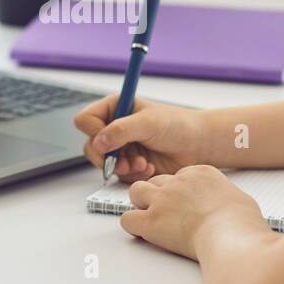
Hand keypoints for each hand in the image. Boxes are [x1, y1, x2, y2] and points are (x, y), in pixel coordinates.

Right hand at [73, 93, 208, 182]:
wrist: (197, 145)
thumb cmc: (178, 126)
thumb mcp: (149, 122)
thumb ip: (122, 130)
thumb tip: (98, 142)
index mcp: (115, 108)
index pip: (86, 120)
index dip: (94, 132)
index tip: (109, 140)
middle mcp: (114, 127)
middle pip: (90, 146)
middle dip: (108, 157)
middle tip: (124, 162)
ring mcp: (121, 147)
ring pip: (104, 163)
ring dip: (123, 167)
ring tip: (143, 164)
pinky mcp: (129, 164)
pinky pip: (118, 175)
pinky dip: (132, 175)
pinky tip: (149, 168)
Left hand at [121, 164, 264, 260]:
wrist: (230, 235)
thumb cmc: (241, 223)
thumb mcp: (240, 200)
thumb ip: (226, 199)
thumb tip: (228, 207)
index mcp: (200, 173)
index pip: (179, 175)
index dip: (179, 191)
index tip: (184, 205)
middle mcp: (178, 182)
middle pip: (156, 181)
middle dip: (158, 195)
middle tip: (166, 213)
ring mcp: (162, 199)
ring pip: (136, 191)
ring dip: (140, 204)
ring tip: (150, 219)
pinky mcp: (151, 221)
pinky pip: (127, 219)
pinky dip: (132, 226)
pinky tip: (142, 234)